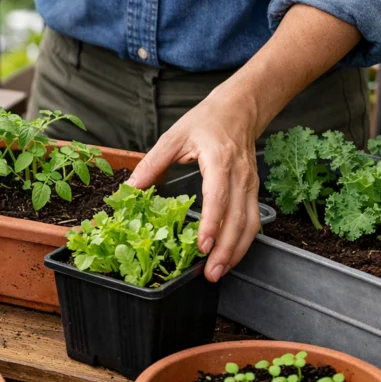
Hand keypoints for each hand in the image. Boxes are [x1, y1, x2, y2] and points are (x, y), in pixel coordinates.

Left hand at [127, 89, 262, 282]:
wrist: (239, 108)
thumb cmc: (206, 121)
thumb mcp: (173, 137)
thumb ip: (150, 165)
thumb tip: (128, 190)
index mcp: (219, 160)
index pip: (218, 197)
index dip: (212, 223)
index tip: (202, 246)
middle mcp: (239, 175)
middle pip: (238, 218)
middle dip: (225, 249)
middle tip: (209, 273)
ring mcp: (250, 184)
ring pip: (250, 224)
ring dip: (237, 252)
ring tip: (218, 272)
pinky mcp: (252, 191)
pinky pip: (252, 221)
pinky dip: (243, 242)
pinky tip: (230, 257)